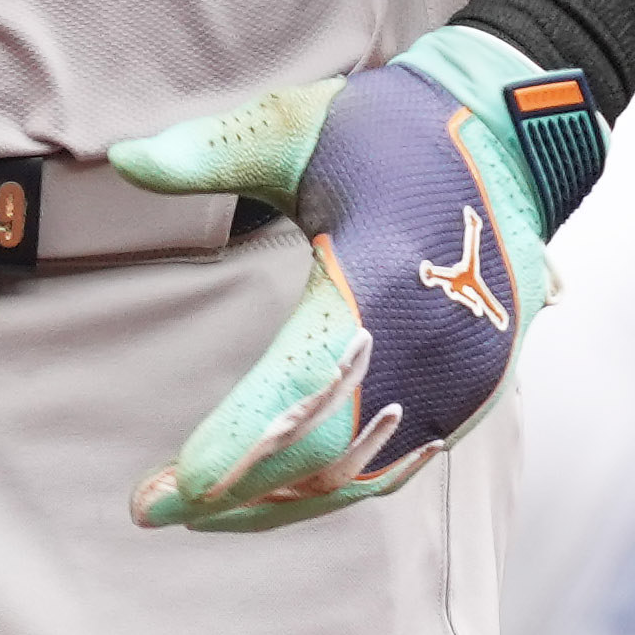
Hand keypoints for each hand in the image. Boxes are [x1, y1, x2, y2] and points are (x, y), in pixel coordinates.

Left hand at [99, 26, 578, 531]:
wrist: (511, 137)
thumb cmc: (394, 130)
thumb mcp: (297, 125)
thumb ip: (211, 151)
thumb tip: (123, 159)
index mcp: (382, 282)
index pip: (300, 390)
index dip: (232, 449)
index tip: (165, 493)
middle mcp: (435, 347)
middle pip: (324, 460)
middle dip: (232, 495)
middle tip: (149, 508)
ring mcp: (463, 381)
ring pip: (359, 480)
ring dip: (274, 502)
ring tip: (194, 509)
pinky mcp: (472, 396)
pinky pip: (391, 467)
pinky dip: (325, 490)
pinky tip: (267, 495)